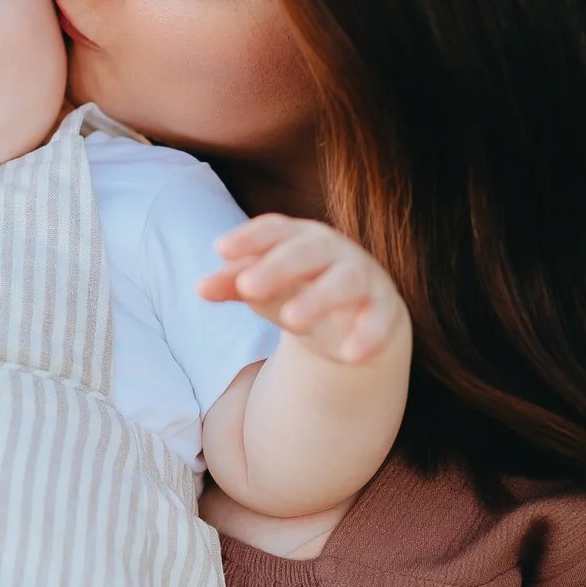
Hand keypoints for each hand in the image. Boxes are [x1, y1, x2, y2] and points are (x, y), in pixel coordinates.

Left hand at [202, 214, 408, 365]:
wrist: (353, 316)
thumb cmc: (298, 289)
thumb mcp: (263, 287)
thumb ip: (233, 284)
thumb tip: (201, 287)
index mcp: (299, 238)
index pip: (275, 230)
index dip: (250, 237)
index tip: (220, 249)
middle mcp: (334, 251)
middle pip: (307, 251)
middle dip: (278, 267)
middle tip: (247, 288)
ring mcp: (362, 277)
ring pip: (345, 281)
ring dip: (320, 298)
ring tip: (290, 321)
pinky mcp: (385, 308)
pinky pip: (380, 318)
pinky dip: (369, 335)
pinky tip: (351, 356)